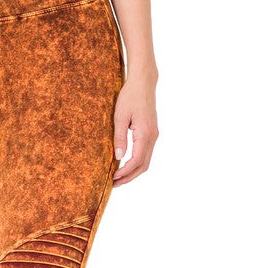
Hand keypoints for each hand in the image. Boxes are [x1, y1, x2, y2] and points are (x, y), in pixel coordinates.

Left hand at [112, 70, 158, 186]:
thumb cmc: (130, 97)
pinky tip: (125, 165)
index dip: (125, 172)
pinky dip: (136, 163)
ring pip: (146, 161)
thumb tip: (118, 157)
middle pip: (143, 165)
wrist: (143, 83)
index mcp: (145, 134)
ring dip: (132, 172)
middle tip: (114, 184)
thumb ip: (119, 138)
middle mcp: (152, 137)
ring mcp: (154, 136)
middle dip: (129, 177)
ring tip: (118, 178)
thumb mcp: (120, 117)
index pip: (136, 161)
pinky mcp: (151, 133)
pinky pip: (145, 154)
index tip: (113, 178)